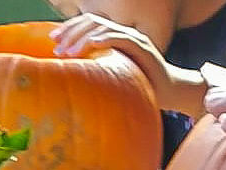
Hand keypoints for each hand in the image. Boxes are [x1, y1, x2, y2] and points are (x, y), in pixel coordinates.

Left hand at [51, 14, 206, 114]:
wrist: (172, 92)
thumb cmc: (144, 87)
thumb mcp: (116, 76)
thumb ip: (100, 70)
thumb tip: (76, 76)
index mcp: (116, 37)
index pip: (89, 25)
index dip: (70, 29)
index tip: (53, 39)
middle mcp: (124, 32)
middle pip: (92, 22)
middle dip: (71, 32)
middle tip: (56, 46)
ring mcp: (134, 38)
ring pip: (103, 27)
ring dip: (83, 37)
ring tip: (69, 50)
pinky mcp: (143, 47)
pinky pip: (121, 38)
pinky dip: (104, 39)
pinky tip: (91, 44)